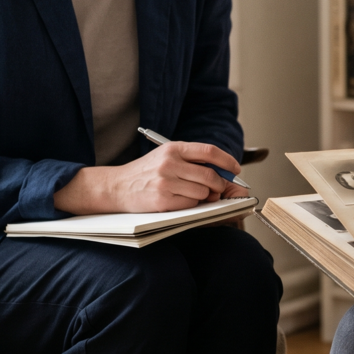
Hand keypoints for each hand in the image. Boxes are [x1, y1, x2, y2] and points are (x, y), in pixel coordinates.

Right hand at [54, 142, 241, 213]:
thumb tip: (223, 171)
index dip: (227, 161)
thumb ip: (192, 159)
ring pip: (203, 192)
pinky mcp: (162, 200)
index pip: (209, 151)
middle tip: (219, 188)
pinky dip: (192, 205)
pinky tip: (180, 200)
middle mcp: (170, 163)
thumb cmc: (146, 171)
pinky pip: (191, 205)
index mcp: (173, 148)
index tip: (235, 169)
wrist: (117, 186)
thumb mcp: (167, 156)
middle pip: (210, 175)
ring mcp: (166, 182)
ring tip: (192, 193)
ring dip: (205, 196)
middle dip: (220, 184)